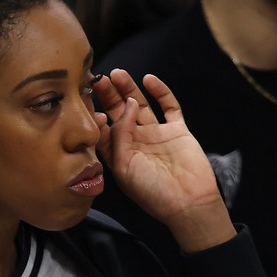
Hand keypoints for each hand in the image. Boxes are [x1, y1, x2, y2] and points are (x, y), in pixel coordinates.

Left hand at [92, 69, 234, 252]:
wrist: (188, 203)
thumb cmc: (152, 192)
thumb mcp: (124, 167)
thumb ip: (120, 136)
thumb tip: (126, 106)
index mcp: (119, 154)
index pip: (103, 129)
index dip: (95, 116)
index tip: (87, 104)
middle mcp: (136, 142)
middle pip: (119, 113)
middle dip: (109, 97)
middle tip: (98, 79)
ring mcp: (157, 134)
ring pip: (141, 105)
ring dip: (130, 89)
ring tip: (117, 74)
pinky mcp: (177, 130)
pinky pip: (169, 107)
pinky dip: (160, 92)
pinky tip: (149, 79)